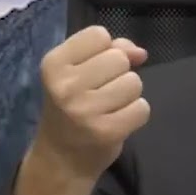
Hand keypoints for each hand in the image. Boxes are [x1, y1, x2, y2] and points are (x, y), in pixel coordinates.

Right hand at [32, 25, 149, 180]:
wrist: (61, 159)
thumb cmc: (71, 108)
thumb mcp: (77, 72)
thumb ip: (110, 51)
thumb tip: (141, 53)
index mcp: (53, 64)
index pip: (99, 35)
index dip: (104, 50)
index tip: (92, 70)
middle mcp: (65, 86)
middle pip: (119, 58)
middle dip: (118, 74)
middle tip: (100, 93)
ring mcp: (85, 110)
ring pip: (134, 82)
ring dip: (128, 95)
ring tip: (109, 108)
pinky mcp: (106, 131)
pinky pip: (142, 108)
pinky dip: (135, 114)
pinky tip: (117, 122)